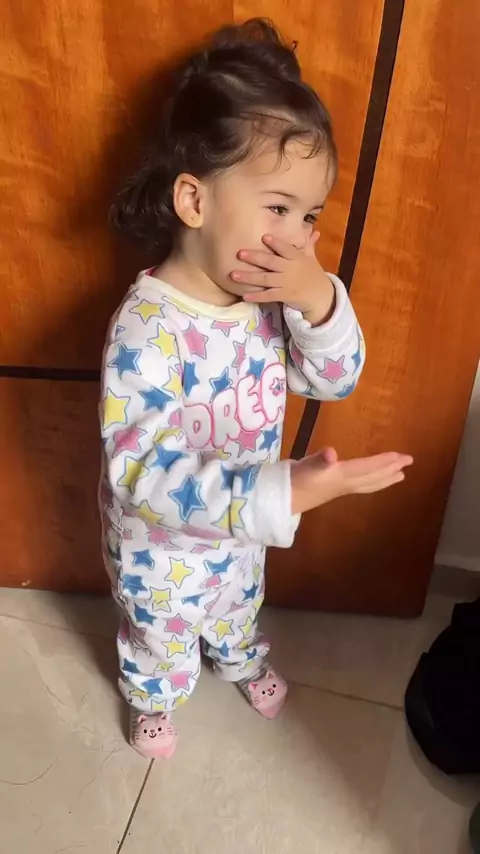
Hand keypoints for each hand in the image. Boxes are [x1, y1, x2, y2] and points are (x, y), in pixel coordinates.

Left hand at [230, 232, 335, 325]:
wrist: (322, 297)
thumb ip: (308, 244)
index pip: (286, 249)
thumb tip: (313, 230)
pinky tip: (244, 296)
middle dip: (255, 258)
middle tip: (239, 253)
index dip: (276, 243)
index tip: (264, 236)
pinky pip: (268, 296)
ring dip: (249, 277)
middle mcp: (290, 269)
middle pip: (271, 262)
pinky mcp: (284, 296)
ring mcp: (287, 283)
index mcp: (297, 258)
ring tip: (233, 275)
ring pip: (265, 280)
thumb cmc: (313, 275)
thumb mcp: (312, 258)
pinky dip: (256, 296)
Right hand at [290, 448, 413, 514]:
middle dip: (391, 469)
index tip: (403, 457)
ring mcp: (340, 488)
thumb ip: (319, 459)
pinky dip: (370, 481)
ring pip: (368, 483)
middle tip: (408, 462)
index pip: (369, 468)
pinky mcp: (333, 489)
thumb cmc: (294, 480)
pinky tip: (368, 479)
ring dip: (384, 478)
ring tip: (399, 475)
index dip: (385, 462)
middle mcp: (345, 484)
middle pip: (373, 477)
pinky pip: (360, 485)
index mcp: (342, 476)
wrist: (281, 498)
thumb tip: (330, 454)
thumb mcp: (306, 467)